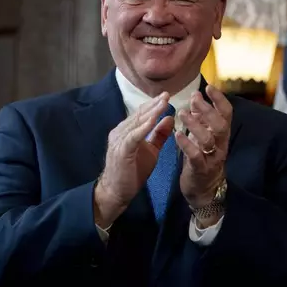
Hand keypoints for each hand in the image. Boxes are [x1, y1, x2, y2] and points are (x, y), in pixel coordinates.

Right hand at [94, 93, 174, 227]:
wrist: (116, 192)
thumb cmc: (132, 173)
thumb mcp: (151, 151)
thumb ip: (159, 135)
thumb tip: (170, 118)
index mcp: (126, 131)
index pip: (141, 114)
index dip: (153, 105)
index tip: (166, 96)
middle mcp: (120, 132)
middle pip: (139, 115)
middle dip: (153, 104)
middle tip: (167, 94)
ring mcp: (119, 140)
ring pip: (136, 123)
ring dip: (150, 112)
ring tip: (163, 103)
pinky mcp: (121, 150)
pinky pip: (133, 136)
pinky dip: (143, 127)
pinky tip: (153, 120)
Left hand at [176, 85, 231, 213]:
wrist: (203, 190)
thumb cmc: (202, 158)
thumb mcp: (203, 136)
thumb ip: (201, 117)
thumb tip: (196, 95)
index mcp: (221, 135)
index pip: (226, 114)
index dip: (220, 100)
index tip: (209, 87)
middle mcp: (220, 145)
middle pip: (220, 125)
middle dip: (207, 110)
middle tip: (193, 99)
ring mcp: (212, 158)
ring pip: (208, 139)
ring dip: (194, 125)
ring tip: (182, 113)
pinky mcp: (201, 170)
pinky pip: (196, 156)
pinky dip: (187, 144)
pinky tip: (177, 134)